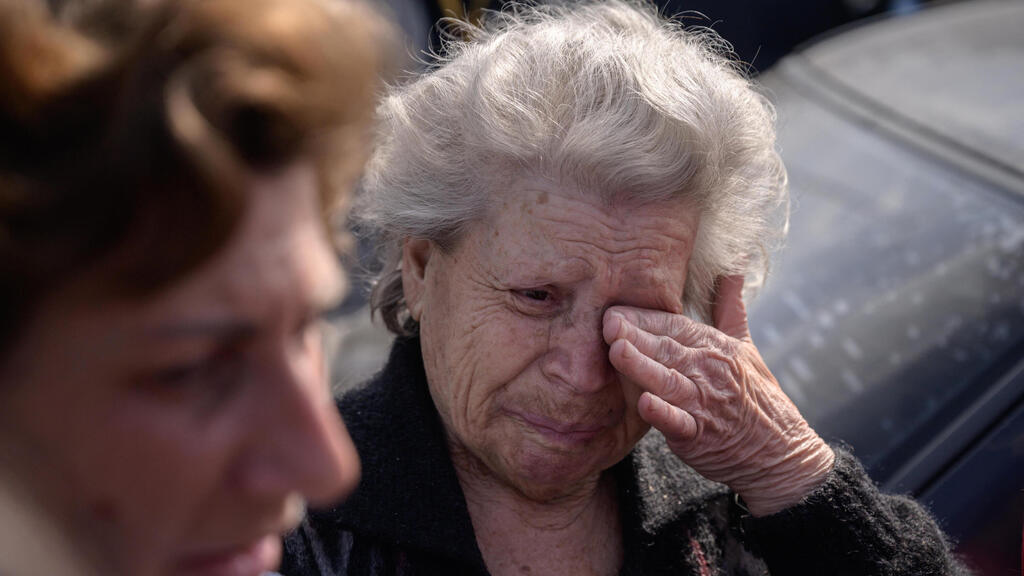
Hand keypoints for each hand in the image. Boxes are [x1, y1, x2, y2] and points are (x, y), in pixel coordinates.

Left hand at [603, 275, 834, 515]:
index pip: (674, 324)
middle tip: (606, 320)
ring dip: (641, 366)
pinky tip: (643, 403)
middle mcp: (709, 370)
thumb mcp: (746, 345)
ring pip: (668, 381)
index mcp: (715, 346)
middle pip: (666, 347)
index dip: (644, 315)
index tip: (614, 306)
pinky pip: (679, 423)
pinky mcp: (700, 436)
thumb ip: (729, 306)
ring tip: (616, 350)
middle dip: (635, 333)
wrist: (780, 453)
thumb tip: (731, 266)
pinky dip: (662, 414)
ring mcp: (705, 403)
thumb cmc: (755, 396)